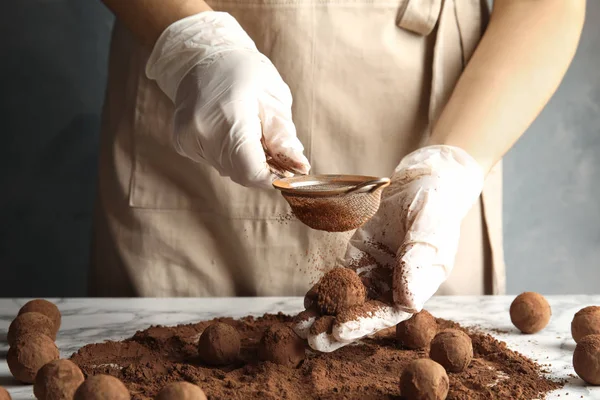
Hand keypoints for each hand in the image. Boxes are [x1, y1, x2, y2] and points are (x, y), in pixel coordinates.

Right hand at [146, 12, 309, 187]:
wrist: (202, 55)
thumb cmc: (244, 71)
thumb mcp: (274, 98)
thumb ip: (284, 138)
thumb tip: (299, 168)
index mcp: (229, 117)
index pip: (251, 171)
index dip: (273, 179)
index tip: (289, 175)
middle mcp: (203, 132)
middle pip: (240, 174)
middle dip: (263, 168)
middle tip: (275, 150)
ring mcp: (188, 138)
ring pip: (227, 170)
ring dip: (245, 160)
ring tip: (253, 133)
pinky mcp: (182, 142)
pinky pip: (213, 161)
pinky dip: (229, 154)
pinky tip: (231, 131)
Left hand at [294, 145, 484, 351]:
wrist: (424, 180)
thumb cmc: (435, 204)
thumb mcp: (430, 230)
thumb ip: (417, 262)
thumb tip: (408, 303)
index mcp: (415, 286)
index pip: (387, 313)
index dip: (363, 323)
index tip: (339, 329)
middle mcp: (394, 285)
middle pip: (363, 314)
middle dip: (337, 329)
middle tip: (312, 339)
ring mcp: (375, 272)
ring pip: (347, 301)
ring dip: (325, 315)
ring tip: (300, 328)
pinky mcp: (358, 258)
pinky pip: (339, 278)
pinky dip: (323, 292)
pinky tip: (306, 303)